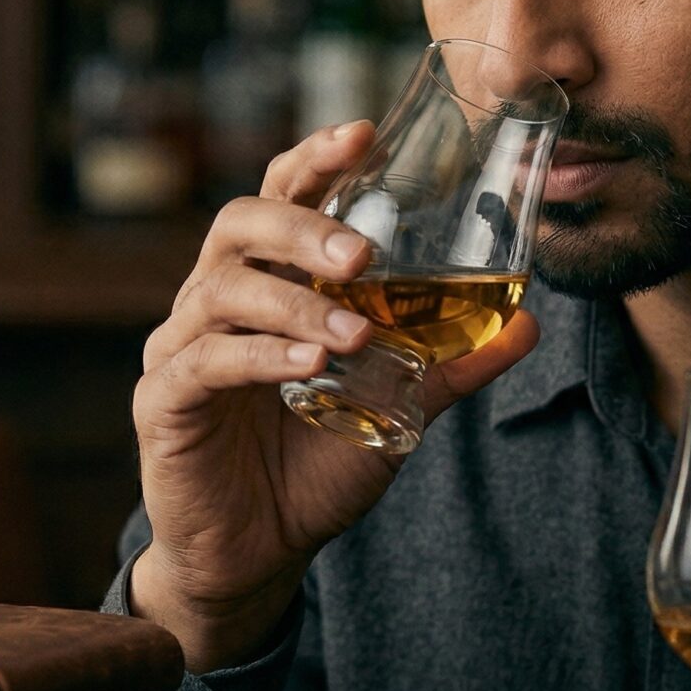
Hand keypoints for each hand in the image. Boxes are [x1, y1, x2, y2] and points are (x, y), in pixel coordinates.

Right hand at [128, 120, 540, 670]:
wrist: (257, 555)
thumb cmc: (312, 468)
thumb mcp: (393, 408)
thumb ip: (448, 364)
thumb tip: (527, 322)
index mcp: (266, 284)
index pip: (279, 197)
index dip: (314, 159)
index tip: (363, 135)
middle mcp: (213, 301)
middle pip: (239, 225)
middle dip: (301, 226)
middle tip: (361, 253)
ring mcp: (181, 347)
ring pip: (222, 289)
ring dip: (293, 303)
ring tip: (352, 335)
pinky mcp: (163, 400)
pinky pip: (204, 360)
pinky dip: (259, 356)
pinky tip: (308, 366)